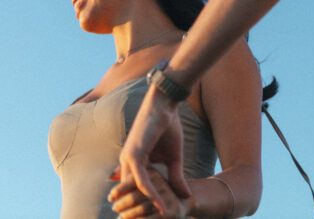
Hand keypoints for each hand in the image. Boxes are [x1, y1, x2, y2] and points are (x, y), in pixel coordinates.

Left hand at [117, 87, 190, 212]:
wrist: (165, 106)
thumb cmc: (168, 127)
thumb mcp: (174, 158)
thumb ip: (175, 176)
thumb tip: (185, 195)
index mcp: (135, 162)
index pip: (136, 189)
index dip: (143, 205)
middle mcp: (128, 162)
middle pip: (131, 193)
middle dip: (139, 212)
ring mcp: (129, 159)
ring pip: (135, 190)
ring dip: (147, 206)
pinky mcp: (134, 155)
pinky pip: (141, 180)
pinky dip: (151, 193)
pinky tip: (160, 205)